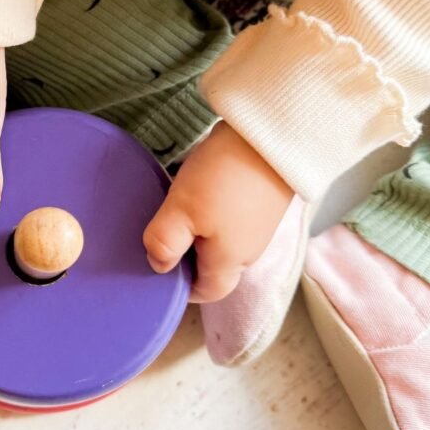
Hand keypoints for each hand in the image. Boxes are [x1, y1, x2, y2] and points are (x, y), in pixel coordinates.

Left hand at [143, 122, 293, 302]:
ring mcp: (258, 226)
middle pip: (213, 267)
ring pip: (221, 241)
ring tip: (176, 207)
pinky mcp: (261, 202)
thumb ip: (165, 243)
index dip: (181, 287)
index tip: (158, 264)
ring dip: (197, 232)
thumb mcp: (182, 210)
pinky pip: (230, 219)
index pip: (206, 292)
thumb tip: (159, 266)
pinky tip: (198, 190)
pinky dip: (211, 213)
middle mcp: (248, 251)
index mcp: (230, 262)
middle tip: (161, 232)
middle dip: (186, 257)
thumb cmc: (223, 178)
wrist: (271, 136)